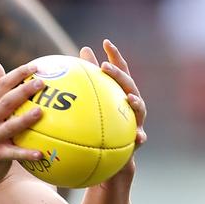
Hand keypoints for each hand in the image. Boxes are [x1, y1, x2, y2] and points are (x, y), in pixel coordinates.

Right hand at [0, 62, 46, 192]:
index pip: (1, 86)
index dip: (18, 74)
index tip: (35, 66)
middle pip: (6, 102)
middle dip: (23, 90)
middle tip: (41, 83)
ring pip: (10, 126)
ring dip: (25, 119)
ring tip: (40, 112)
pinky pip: (14, 154)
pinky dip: (27, 154)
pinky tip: (41, 154)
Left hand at [80, 39, 146, 172]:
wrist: (111, 161)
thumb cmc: (99, 133)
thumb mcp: (90, 112)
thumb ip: (84, 92)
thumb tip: (63, 76)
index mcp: (120, 94)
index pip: (119, 70)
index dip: (114, 55)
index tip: (105, 42)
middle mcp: (132, 104)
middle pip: (128, 84)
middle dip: (118, 75)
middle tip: (105, 67)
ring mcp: (137, 120)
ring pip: (140, 108)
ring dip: (136, 102)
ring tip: (129, 98)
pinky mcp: (138, 140)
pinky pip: (141, 137)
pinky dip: (140, 136)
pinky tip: (138, 137)